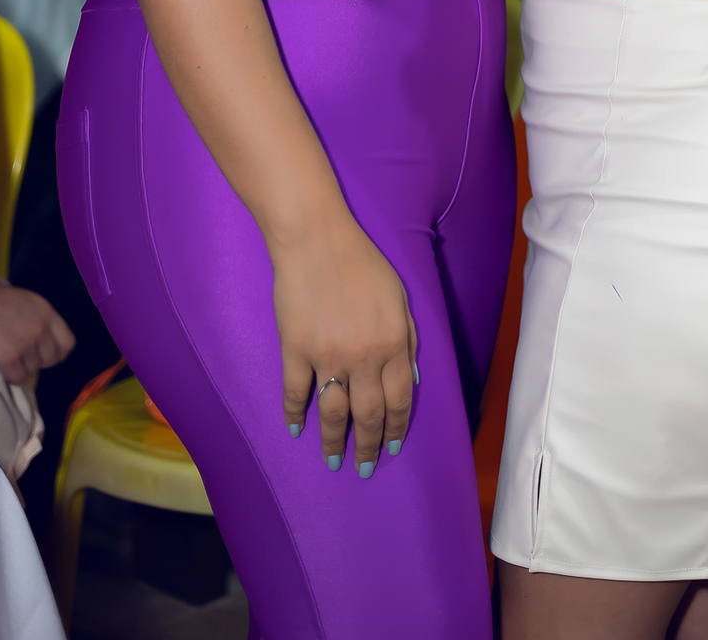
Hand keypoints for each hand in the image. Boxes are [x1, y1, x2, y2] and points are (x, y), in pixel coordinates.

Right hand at [0, 279, 75, 383]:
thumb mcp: (24, 302)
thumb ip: (40, 319)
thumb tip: (49, 345)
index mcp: (46, 311)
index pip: (67, 344)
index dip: (55, 352)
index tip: (41, 353)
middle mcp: (41, 327)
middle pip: (50, 360)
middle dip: (36, 360)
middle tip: (18, 353)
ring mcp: (26, 343)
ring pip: (32, 370)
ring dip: (20, 367)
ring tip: (4, 353)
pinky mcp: (10, 358)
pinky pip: (18, 378)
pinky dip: (8, 375)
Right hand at [274, 217, 415, 477]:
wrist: (316, 240)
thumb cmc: (362, 263)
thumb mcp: (399, 296)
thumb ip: (408, 338)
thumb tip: (412, 380)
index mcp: (393, 343)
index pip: (400, 399)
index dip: (396, 427)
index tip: (391, 446)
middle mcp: (363, 357)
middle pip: (368, 415)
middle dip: (367, 446)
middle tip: (363, 467)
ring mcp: (327, 356)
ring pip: (333, 413)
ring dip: (333, 441)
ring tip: (333, 460)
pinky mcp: (295, 350)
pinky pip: (296, 393)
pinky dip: (295, 415)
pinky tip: (297, 430)